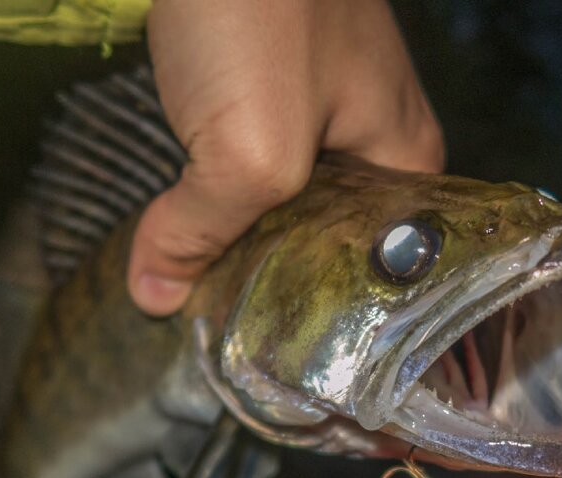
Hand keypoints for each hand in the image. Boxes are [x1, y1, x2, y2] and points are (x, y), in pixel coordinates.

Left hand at [130, 0, 445, 314]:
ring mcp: (324, 108)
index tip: (277, 359)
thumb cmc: (262, 18)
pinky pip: (252, 161)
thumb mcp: (249, 149)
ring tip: (198, 296)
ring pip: (286, 203)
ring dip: (239, 238)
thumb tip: (155, 297)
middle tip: (223, 335)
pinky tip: (186, 227)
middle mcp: (376, 143)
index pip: (385, 269)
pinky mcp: (272, 82)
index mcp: (405, 165)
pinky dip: (217, 194)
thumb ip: (206, 231)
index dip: (331, 316)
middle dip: (274, 282)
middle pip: (330, 240)